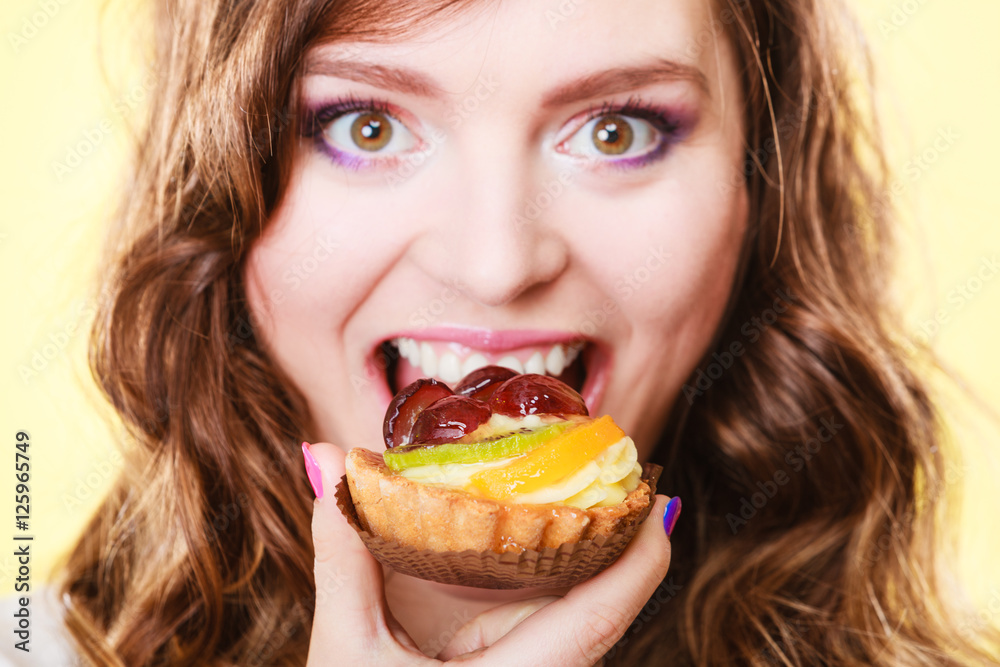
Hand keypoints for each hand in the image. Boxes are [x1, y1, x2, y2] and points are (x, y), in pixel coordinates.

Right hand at [303, 442, 672, 665]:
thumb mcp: (346, 652)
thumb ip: (342, 558)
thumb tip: (324, 460)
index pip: (607, 611)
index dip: (642, 551)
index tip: (652, 493)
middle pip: (602, 598)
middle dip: (611, 528)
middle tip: (603, 459)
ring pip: (579, 609)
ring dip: (583, 548)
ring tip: (575, 479)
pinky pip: (551, 621)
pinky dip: (548, 573)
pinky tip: (535, 534)